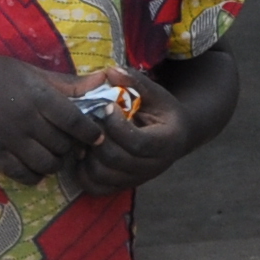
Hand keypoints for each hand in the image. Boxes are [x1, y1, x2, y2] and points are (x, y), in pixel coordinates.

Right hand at [0, 53, 107, 180]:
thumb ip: (68, 83)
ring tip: (54, 155)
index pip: (73, 120)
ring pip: (46, 163)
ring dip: (56, 163)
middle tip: (72, 144)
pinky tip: (36, 167)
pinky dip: (35, 176)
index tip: (97, 137)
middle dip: (72, 147)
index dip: (90, 132)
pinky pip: (22, 174)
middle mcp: (24, 118)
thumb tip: (103, 80)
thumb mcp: (33, 72)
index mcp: (37, 95)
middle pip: (62, 144)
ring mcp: (7, 137)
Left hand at [75, 69, 199, 192]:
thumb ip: (135, 82)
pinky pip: (96, 188)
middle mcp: (154, 166)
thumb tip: (110, 71)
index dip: (117, 126)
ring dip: (88, 154)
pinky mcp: (123, 186)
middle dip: (98, 138)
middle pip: (117, 160)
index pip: (138, 143)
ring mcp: (137, 180)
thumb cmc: (163, 112)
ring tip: (86, 135)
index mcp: (167, 143)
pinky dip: (83, 173)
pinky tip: (85, 153)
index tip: (107, 107)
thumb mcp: (156, 93)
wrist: (175, 137)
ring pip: (102, 175)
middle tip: (90, 120)